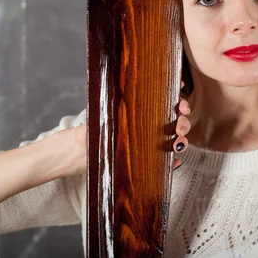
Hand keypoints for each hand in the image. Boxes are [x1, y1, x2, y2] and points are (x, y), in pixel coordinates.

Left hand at [60, 82, 190, 174]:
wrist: (76, 154)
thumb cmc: (89, 131)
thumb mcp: (103, 116)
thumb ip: (114, 109)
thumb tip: (121, 95)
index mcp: (140, 112)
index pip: (165, 102)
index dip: (178, 101)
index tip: (180, 103)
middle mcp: (147, 126)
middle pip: (174, 121)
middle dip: (182, 121)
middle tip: (178, 124)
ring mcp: (148, 144)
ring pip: (174, 140)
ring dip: (181, 140)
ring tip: (176, 142)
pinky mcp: (146, 162)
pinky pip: (164, 162)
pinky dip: (172, 162)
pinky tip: (175, 162)